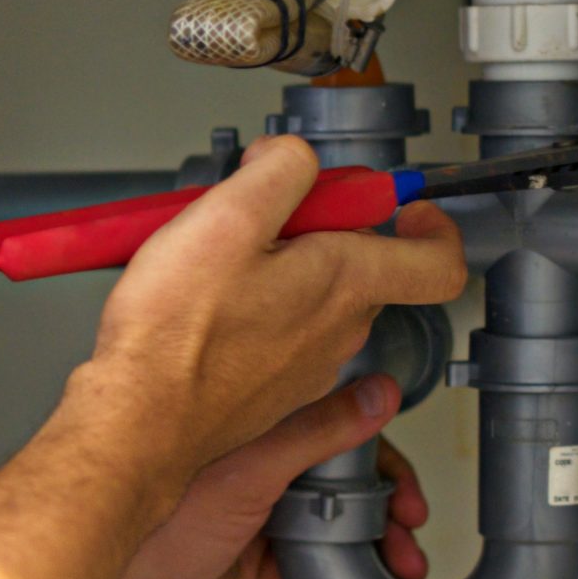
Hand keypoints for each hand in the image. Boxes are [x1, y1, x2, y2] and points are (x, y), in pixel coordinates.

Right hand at [79, 136, 466, 497]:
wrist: (138, 420)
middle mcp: (338, 330)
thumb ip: (280, 171)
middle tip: (263, 213)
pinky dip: (255, 307)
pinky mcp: (269, 389)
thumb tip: (293, 158)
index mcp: (345, 283)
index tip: (407, 208)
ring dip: (281, 268)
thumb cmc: (177, 332)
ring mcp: (305, 366)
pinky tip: (204, 302)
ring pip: (316, 299)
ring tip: (218, 258)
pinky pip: (280, 333)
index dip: (433, 226)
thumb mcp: (228, 214)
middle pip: (362, 266)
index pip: (439, 262)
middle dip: (322, 229)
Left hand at [96, 377, 431, 578]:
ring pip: (322, 515)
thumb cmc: (152, 537)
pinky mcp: (241, 552)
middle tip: (411, 526)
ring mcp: (242, 508)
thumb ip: (314, 434)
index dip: (372, 446)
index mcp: (239, 427)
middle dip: (381, 502)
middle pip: (330, 471)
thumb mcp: (248, 476)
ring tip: (401, 563)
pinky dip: (334, 567)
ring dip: (366, 539)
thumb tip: (372, 394)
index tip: (404, 475)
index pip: (323, 419)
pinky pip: (302, 554)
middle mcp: (242, 462)